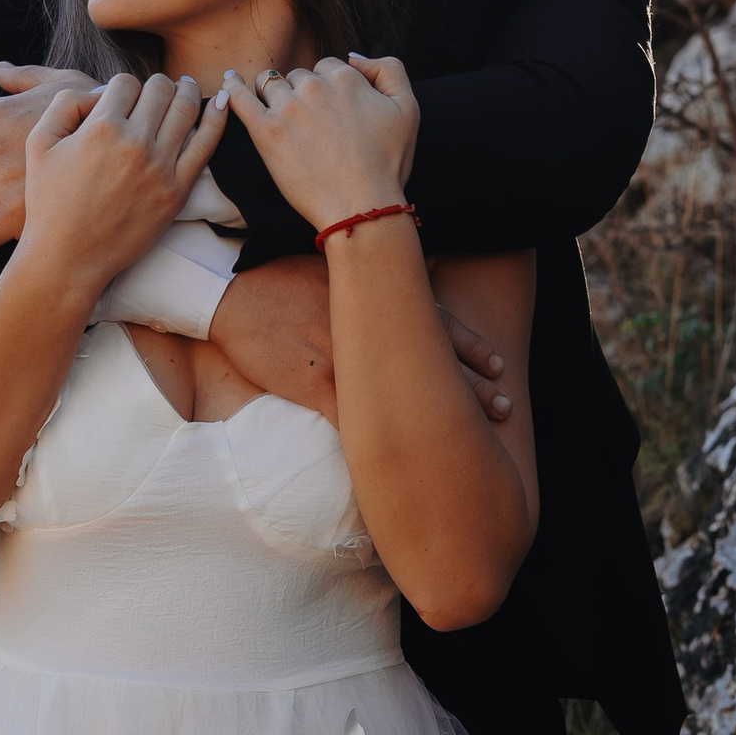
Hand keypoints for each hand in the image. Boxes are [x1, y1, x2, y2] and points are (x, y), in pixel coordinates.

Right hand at [19, 73, 229, 302]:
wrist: (69, 257)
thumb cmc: (50, 202)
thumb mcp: (39, 142)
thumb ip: (65, 104)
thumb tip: (101, 92)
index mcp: (101, 128)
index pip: (125, 83)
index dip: (122, 86)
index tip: (120, 99)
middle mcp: (135, 143)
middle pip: (160, 89)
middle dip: (157, 84)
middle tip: (157, 89)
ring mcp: (161, 167)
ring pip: (187, 109)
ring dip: (188, 92)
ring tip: (187, 87)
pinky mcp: (178, 191)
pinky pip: (206, 146)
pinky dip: (218, 119)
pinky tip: (223, 103)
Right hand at [206, 253, 512, 423]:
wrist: (228, 288)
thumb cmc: (274, 274)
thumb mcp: (328, 265)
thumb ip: (365, 279)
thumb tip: (397, 278)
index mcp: (372, 300)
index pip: (436, 324)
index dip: (471, 346)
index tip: (500, 364)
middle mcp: (368, 328)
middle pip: (433, 361)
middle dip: (472, 385)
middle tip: (508, 406)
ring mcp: (344, 359)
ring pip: (404, 395)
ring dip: (442, 417)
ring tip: (476, 439)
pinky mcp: (314, 384)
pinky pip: (352, 422)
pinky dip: (379, 445)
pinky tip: (405, 468)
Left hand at [221, 53, 420, 232]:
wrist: (362, 206)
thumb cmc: (387, 164)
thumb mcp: (408, 108)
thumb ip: (389, 70)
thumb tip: (354, 57)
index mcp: (346, 78)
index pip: (327, 67)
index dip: (329, 87)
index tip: (331, 111)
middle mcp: (315, 87)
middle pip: (298, 76)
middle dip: (302, 93)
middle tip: (311, 124)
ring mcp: (287, 108)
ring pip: (269, 83)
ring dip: (271, 93)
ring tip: (275, 110)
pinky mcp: (266, 132)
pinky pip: (240, 98)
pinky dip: (233, 87)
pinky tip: (229, 81)